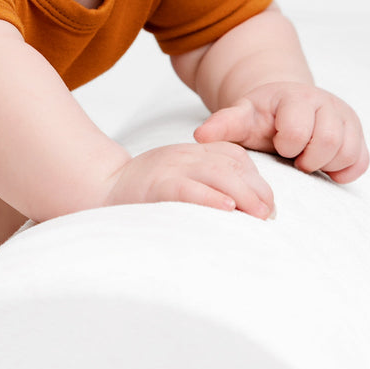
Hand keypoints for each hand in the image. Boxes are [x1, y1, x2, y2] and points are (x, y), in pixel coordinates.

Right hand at [105, 141, 274, 219]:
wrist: (101, 188)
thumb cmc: (146, 191)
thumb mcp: (181, 177)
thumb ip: (209, 183)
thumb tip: (253, 210)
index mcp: (191, 153)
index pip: (234, 156)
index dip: (256, 179)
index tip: (268, 205)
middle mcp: (183, 156)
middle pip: (230, 164)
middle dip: (255, 189)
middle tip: (269, 215)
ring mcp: (169, 169)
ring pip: (214, 173)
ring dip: (241, 194)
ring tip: (258, 215)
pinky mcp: (156, 187)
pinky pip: (185, 188)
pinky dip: (208, 197)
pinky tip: (226, 208)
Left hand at [193, 82, 369, 182]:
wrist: (283, 110)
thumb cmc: (261, 118)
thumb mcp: (241, 118)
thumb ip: (222, 124)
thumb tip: (199, 136)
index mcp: (294, 96)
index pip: (299, 131)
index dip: (287, 145)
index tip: (277, 145)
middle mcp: (324, 102)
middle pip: (329, 142)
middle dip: (308, 158)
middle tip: (293, 157)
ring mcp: (345, 117)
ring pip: (348, 152)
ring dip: (325, 164)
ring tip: (305, 159)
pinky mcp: (358, 134)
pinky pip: (361, 162)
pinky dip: (344, 170)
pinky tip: (323, 166)